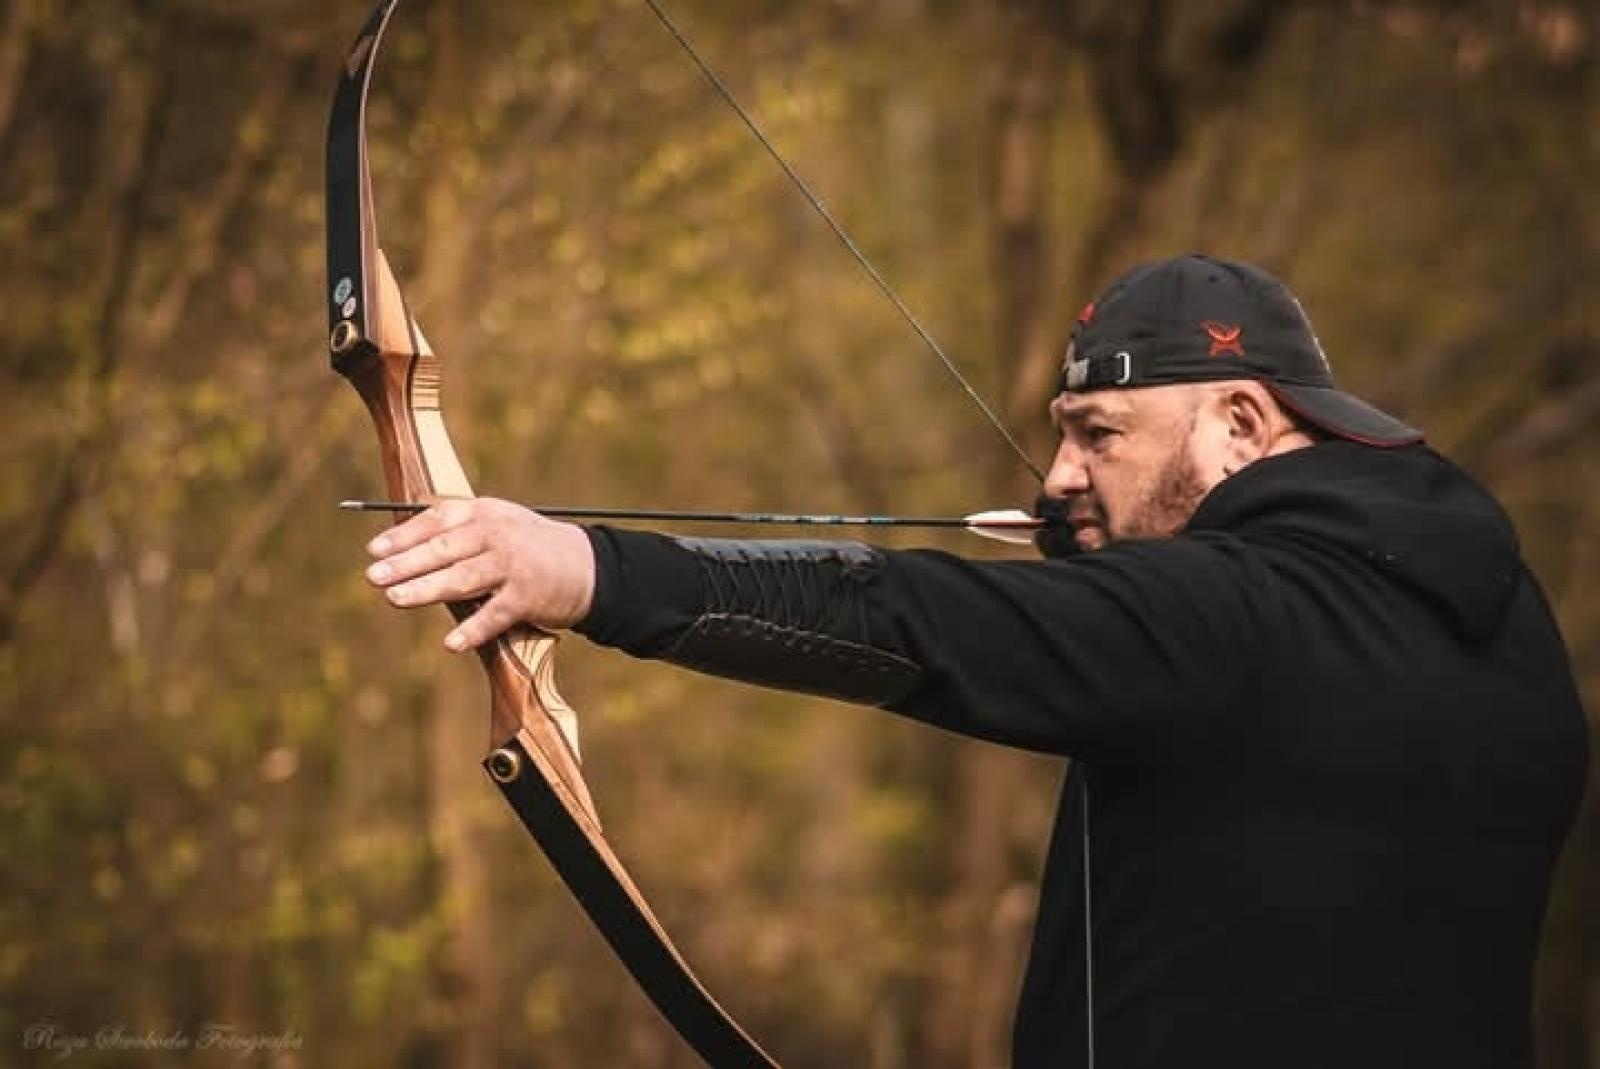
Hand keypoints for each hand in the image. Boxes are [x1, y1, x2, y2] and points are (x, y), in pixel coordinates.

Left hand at [363, 497, 595, 650]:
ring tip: (396, 599)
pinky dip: (474, 629)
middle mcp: (498, 535)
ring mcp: (514, 566)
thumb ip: (458, 533)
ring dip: (427, 590)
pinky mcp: (529, 597)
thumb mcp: (498, 525)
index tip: (374, 551)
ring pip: (464, 578)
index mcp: (485, 514)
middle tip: (374, 577)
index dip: (404, 536)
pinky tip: (451, 643)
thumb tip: (402, 550)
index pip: (437, 521)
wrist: (589, 566)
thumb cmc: (530, 548)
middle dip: (407, 563)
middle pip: (445, 549)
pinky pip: (495, 615)